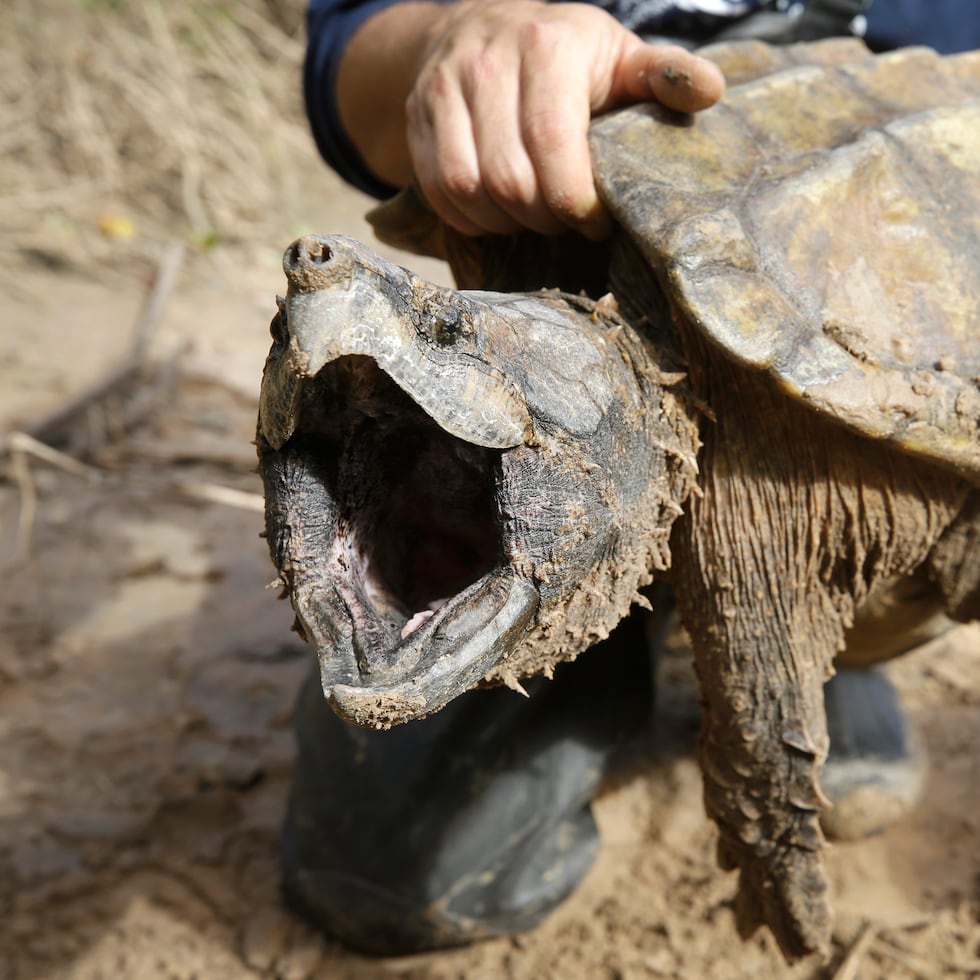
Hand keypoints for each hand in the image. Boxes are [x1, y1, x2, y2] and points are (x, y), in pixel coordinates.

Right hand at [403, 1, 724, 237]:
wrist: (480, 23)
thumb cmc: (565, 55)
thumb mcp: (618, 56)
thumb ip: (662, 76)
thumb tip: (712, 92)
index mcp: (547, 46)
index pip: (553, 144)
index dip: (575, 200)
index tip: (596, 219)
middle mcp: (487, 62)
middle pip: (510, 179)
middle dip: (544, 217)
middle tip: (566, 218)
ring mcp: (444, 88)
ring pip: (468, 189)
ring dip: (506, 221)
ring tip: (533, 216)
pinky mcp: (418, 116)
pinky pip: (438, 190)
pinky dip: (470, 217)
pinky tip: (497, 212)